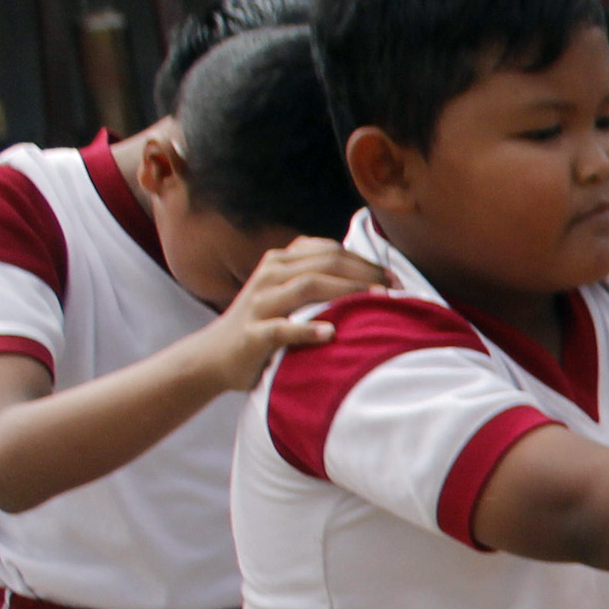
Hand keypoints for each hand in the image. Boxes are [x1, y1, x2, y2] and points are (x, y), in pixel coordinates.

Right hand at [214, 238, 383, 384]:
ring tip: (376, 300)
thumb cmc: (263, 323)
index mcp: (280, 262)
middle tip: (396, 288)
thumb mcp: (286, 292)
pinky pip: (281, 329)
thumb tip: (368, 276)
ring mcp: (259, 304)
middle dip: (364, 273)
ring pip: (306, 286)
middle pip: (324, 264)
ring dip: (345, 291)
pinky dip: (306, 330)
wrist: (213, 356)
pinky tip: (330, 332)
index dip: (365, 261)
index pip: (330, 252)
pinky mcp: (253, 334)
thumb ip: (317, 278)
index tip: (395, 278)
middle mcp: (270, 276)